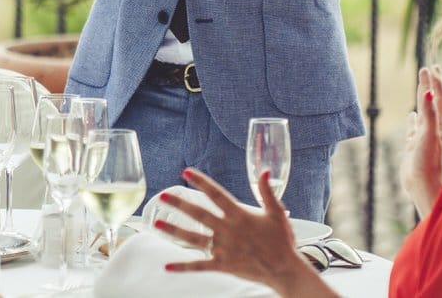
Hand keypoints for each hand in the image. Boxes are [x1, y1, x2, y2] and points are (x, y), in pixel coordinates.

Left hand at [158, 168, 333, 296]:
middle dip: (179, 204)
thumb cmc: (282, 241)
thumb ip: (267, 192)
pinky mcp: (223, 264)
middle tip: (162, 195)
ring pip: (193, 238)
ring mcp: (223, 248)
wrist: (284, 269)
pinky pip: (199, 265)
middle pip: (198, 214)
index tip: (186, 172)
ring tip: (157, 222)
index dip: (200, 182)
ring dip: (174, 230)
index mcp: (239, 215)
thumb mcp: (276, 212)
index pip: (215, 194)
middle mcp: (228, 230)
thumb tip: (263, 172)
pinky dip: (183, 266)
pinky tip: (167, 266)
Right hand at [400, 65, 441, 217]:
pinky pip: (414, 129)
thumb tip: (430, 93)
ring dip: (424, 99)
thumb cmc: (427, 162)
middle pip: (434, 101)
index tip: (430, 66)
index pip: (438, 97)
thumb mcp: (429, 135)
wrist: (423, 186)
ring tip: (423, 88)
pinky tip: (411, 115)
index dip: (434, 81)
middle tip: (431, 68)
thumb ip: (429, 114)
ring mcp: (424, 137)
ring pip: (424, 113)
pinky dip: (413, 120)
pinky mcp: (415, 146)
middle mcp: (433, 128)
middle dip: (432, 84)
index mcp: (438, 124)